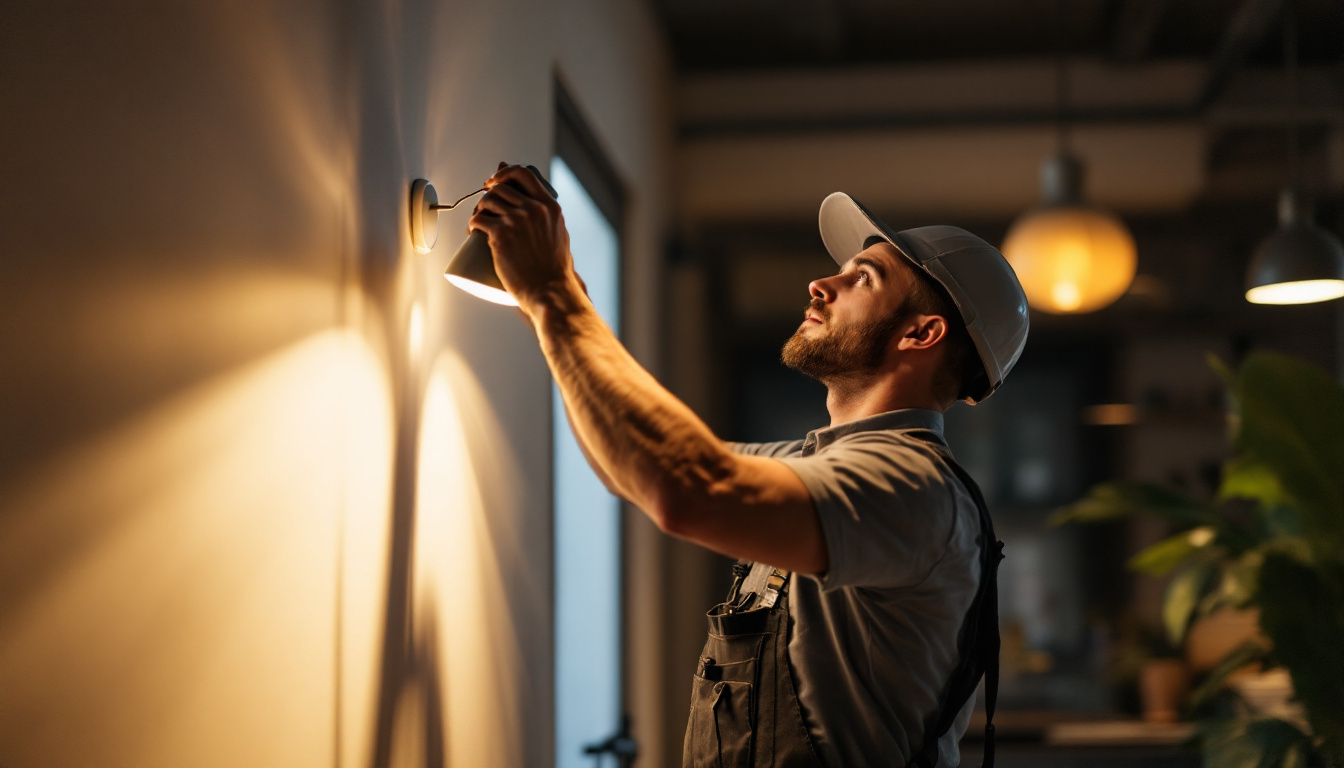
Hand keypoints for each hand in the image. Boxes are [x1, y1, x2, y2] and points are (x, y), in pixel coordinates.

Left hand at [468, 163, 575, 313]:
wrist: (550, 291)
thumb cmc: (554, 270)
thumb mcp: (559, 235)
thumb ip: (549, 219)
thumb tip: (538, 207)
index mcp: (550, 207)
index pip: (524, 173)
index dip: (505, 173)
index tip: (495, 182)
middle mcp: (534, 209)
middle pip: (500, 188)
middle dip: (487, 196)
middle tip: (484, 210)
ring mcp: (517, 221)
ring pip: (487, 202)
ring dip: (478, 210)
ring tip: (479, 223)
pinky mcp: (501, 235)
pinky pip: (478, 219)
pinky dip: (472, 224)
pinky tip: (472, 230)